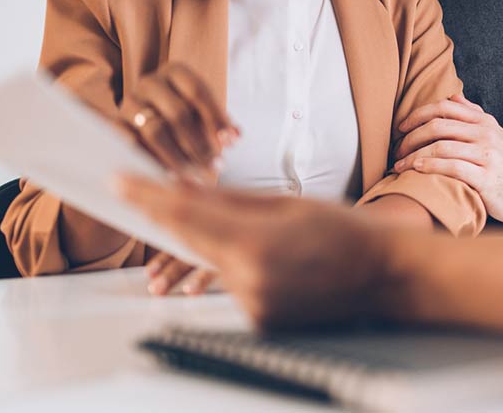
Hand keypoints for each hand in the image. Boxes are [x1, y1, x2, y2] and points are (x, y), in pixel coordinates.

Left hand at [117, 177, 390, 328]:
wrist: (383, 275)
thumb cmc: (344, 230)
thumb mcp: (285, 203)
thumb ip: (228, 199)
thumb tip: (184, 185)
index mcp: (254, 243)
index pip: (185, 215)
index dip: (148, 197)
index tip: (119, 181)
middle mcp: (248, 279)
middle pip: (190, 242)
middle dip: (166, 217)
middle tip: (137, 193)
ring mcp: (253, 305)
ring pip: (212, 264)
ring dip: (210, 244)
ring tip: (230, 227)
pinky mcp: (258, 320)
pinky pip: (231, 285)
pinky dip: (234, 267)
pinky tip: (264, 257)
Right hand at [126, 63, 239, 177]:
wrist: (146, 116)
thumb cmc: (185, 113)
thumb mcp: (204, 112)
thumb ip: (221, 123)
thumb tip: (235, 137)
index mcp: (176, 72)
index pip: (198, 92)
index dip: (216, 119)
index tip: (231, 144)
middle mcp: (150, 82)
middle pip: (178, 114)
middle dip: (200, 144)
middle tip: (215, 166)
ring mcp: (130, 103)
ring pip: (155, 132)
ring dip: (179, 157)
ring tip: (197, 174)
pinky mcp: (116, 125)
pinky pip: (134, 146)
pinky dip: (155, 162)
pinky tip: (172, 175)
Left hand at [393, 95, 502, 226]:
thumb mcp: (494, 135)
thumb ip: (473, 115)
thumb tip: (454, 97)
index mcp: (484, 121)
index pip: (445, 107)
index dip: (418, 114)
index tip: (401, 127)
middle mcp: (486, 134)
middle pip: (439, 126)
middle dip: (411, 137)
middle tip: (397, 149)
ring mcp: (487, 155)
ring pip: (442, 147)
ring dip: (414, 155)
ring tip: (399, 164)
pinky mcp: (486, 177)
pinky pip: (452, 167)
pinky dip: (430, 167)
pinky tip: (417, 170)